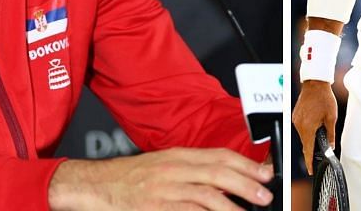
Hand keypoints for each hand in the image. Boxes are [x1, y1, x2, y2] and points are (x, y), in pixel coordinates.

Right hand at [48, 148, 273, 209]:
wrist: (95, 185)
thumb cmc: (130, 177)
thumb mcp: (163, 165)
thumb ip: (192, 170)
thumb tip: (225, 180)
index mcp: (178, 155)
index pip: (219, 155)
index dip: (245, 164)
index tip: (264, 173)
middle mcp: (173, 169)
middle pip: (218, 173)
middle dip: (246, 184)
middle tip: (264, 195)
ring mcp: (164, 189)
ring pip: (206, 195)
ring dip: (232, 205)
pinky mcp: (155, 208)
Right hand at [291, 80, 337, 175]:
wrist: (315, 83)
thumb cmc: (323, 98)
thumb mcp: (331, 117)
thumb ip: (330, 134)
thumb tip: (331, 146)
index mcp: (308, 127)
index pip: (308, 149)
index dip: (309, 161)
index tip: (310, 170)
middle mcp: (299, 125)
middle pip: (305, 143)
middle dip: (312, 148)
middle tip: (321, 149)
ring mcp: (296, 120)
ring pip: (303, 135)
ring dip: (310, 136)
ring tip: (320, 126)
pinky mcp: (295, 116)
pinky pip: (301, 127)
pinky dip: (307, 129)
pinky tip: (314, 122)